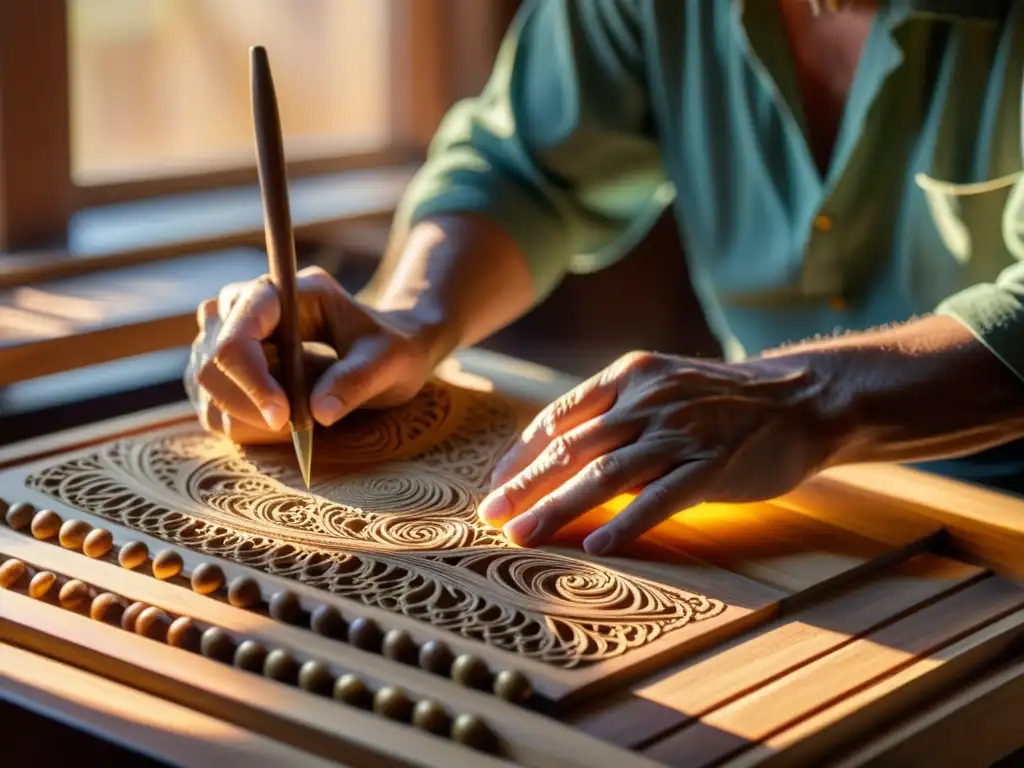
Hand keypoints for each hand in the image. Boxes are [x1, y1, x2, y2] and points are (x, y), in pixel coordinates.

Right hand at [186, 266, 445, 443]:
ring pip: (206, 386)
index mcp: (285, 290)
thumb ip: (357, 381)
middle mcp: (245, 304)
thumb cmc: (391, 348)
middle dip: (248, 405)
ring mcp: (228, 333)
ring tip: (296, 418)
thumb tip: (319, 414)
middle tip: (294, 429)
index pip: (240, 330)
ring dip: (246, 416)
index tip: (284, 418)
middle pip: (212, 361)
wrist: (387, 350)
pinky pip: (212, 403)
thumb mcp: (390, 361)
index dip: (252, 378)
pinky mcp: (226, 365)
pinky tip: (281, 421)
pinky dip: (243, 423)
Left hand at [476, 351, 836, 554]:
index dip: (522, 454)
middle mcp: (647, 400)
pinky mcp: (712, 465)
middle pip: (572, 447)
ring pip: (605, 474)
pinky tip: (597, 546)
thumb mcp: (662, 385)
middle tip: (490, 517)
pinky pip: (660, 498)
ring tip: (523, 536)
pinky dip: (625, 523)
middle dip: (525, 485)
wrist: (802, 396)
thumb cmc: (722, 399)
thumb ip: (614, 411)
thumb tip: (559, 448)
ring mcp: (680, 431)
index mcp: (628, 377)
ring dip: (558, 508)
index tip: (496, 485)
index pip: (559, 417)